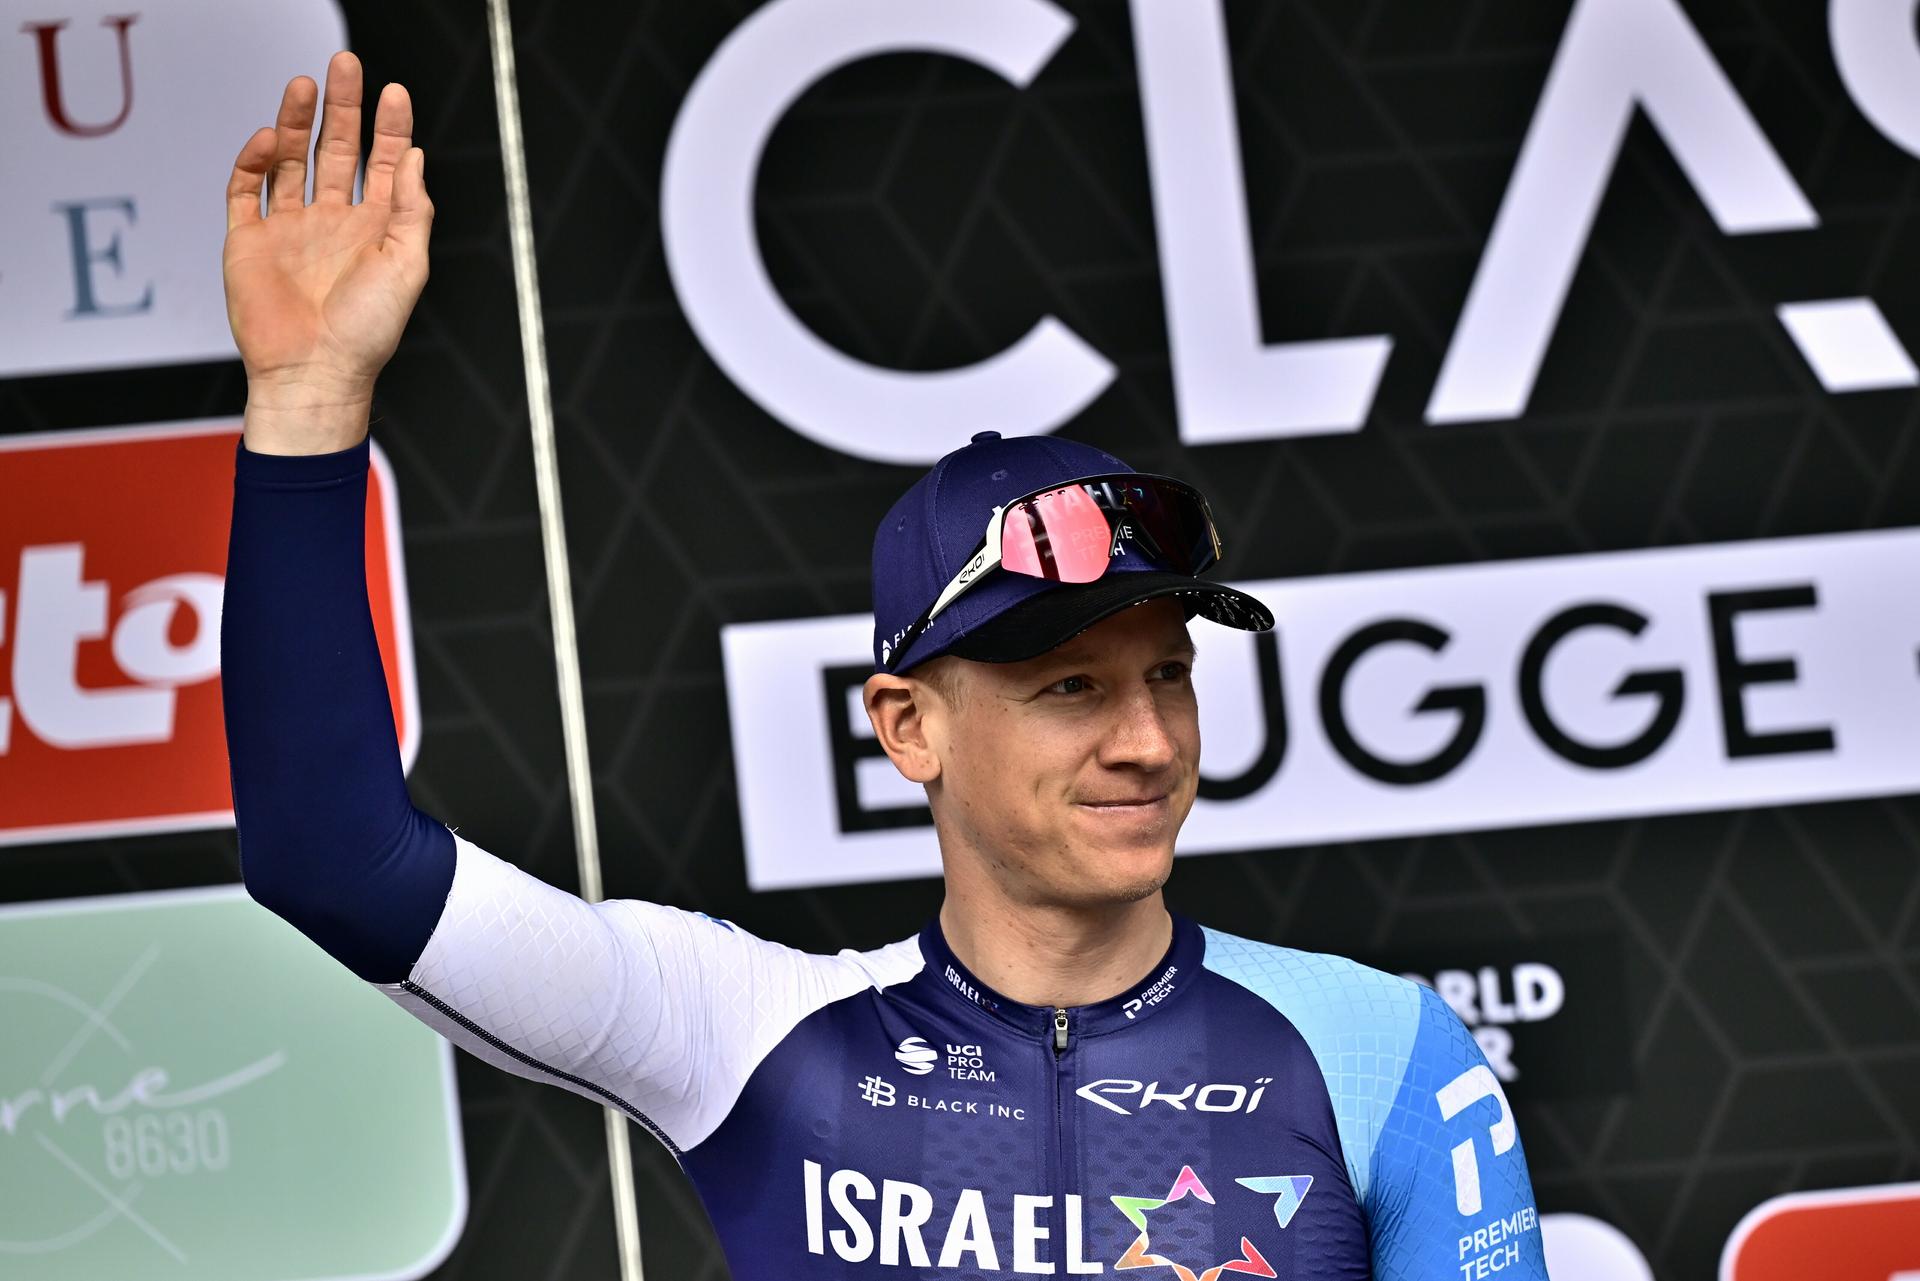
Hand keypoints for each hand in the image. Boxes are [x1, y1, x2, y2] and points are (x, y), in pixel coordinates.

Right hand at [224, 52, 431, 453]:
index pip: (383, 163)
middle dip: (342, 107)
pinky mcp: (248, 240)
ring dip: (295, 121)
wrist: (314, 372)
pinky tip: (267, 139)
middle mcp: (333, 222)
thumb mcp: (408, 266)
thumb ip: (413, 210)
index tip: (394, 90)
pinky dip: (253, 160)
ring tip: (304, 84)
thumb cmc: (368, 330)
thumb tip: (414, 156)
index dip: (390, 127)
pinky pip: (246, 189)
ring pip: (290, 160)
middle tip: (344, 63)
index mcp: (375, 228)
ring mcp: (289, 229)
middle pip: (336, 149)